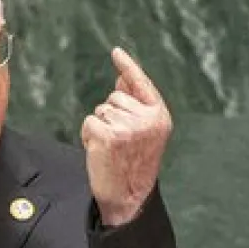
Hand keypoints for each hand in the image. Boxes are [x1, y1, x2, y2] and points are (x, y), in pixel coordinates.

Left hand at [80, 47, 172, 226]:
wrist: (128, 196)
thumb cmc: (133, 164)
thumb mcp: (142, 131)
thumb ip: (134, 103)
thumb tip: (121, 76)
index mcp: (159, 116)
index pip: (141, 84)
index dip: (128, 66)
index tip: (116, 51)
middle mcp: (146, 119)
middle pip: (115, 97)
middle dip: (111, 115)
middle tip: (119, 142)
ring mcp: (127, 127)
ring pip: (101, 110)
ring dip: (100, 126)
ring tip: (111, 148)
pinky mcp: (108, 136)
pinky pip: (89, 121)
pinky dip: (89, 135)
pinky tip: (99, 151)